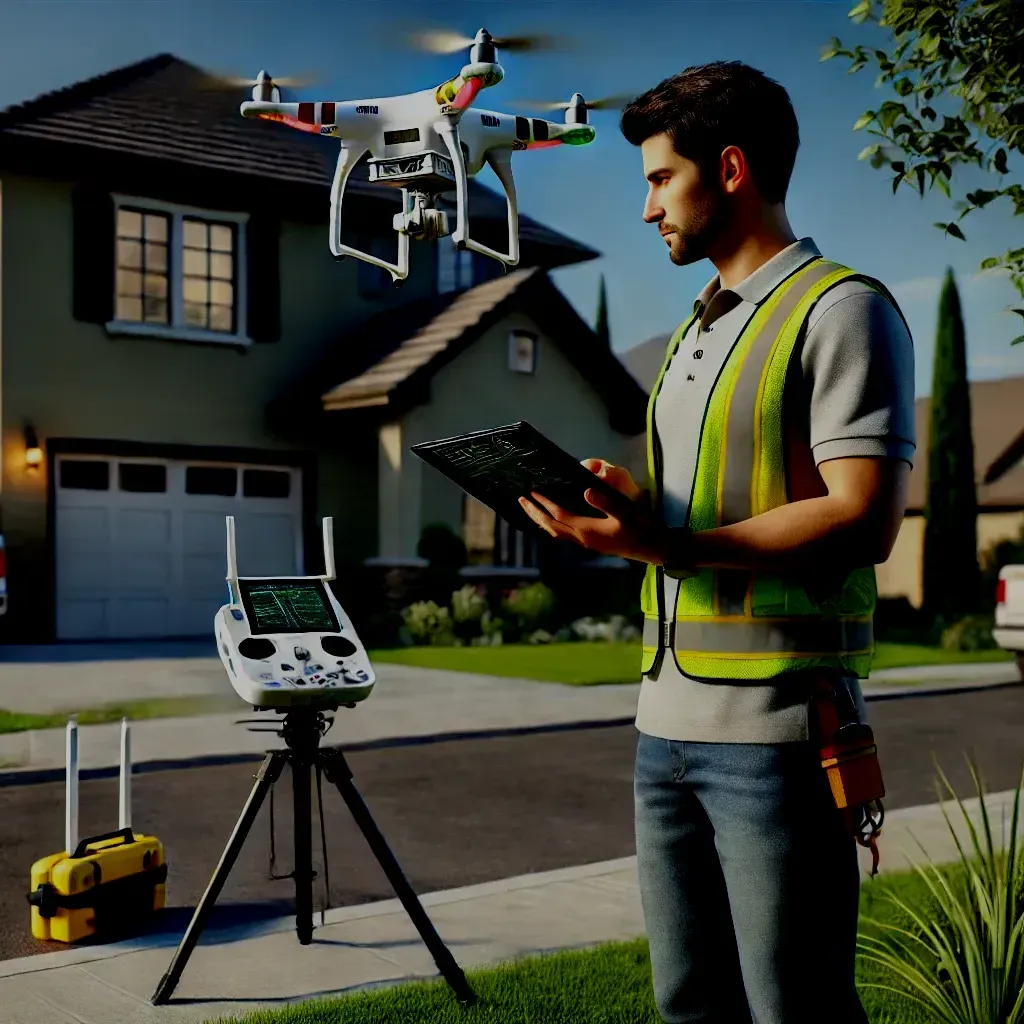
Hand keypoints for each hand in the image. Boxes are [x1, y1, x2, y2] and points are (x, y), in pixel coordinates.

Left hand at [518, 459, 663, 562]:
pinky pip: (564, 535)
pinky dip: (552, 526)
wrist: (653, 548)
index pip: (559, 516)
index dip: (545, 504)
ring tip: (530, 509)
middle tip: (521, 500)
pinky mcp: (591, 543)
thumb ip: (606, 502)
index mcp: (588, 531)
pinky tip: (552, 521)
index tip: (533, 491)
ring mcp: (586, 543)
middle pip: (551, 526)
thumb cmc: (642, 528)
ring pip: (556, 533)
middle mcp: (583, 539)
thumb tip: (586, 491)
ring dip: (541, 521)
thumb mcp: (626, 512)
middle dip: (535, 513)